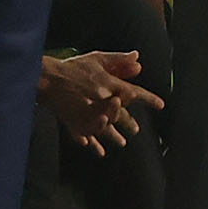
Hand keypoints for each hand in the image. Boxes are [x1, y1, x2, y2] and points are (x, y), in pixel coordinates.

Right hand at [40, 50, 165, 154]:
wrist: (47, 78)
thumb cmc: (73, 67)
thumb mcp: (96, 58)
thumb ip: (118, 60)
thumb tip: (137, 59)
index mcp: (108, 84)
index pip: (134, 93)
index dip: (148, 99)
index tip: (161, 105)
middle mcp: (101, 101)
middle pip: (120, 115)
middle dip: (128, 122)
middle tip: (135, 129)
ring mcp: (88, 114)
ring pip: (105, 128)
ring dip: (114, 136)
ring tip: (121, 143)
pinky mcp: (75, 122)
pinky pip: (87, 135)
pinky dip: (93, 143)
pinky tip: (98, 150)